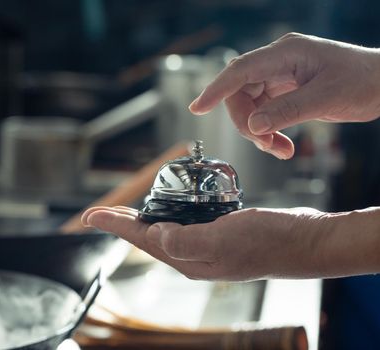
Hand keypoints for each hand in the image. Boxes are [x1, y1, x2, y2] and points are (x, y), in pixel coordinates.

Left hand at [82, 206, 379, 280]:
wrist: (303, 241)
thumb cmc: (268, 241)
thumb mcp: (222, 240)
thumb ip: (184, 241)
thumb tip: (155, 236)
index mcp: (187, 258)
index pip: (140, 240)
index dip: (114, 225)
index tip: (89, 215)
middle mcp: (192, 255)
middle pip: (147, 237)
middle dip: (122, 223)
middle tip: (100, 212)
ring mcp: (206, 246)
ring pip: (164, 232)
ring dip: (142, 219)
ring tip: (125, 210)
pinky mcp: (220, 233)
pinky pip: (185, 224)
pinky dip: (170, 214)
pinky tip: (170, 206)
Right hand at [189, 33, 379, 158]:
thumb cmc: (363, 81)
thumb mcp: (325, 98)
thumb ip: (287, 111)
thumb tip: (254, 126)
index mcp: (287, 53)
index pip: (241, 70)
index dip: (217, 89)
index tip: (198, 108)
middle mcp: (278, 63)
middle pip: (240, 92)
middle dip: (246, 122)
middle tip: (265, 143)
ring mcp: (280, 77)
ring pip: (249, 106)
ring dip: (257, 132)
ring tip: (279, 149)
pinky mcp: (284, 92)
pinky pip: (263, 113)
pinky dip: (267, 133)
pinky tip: (281, 145)